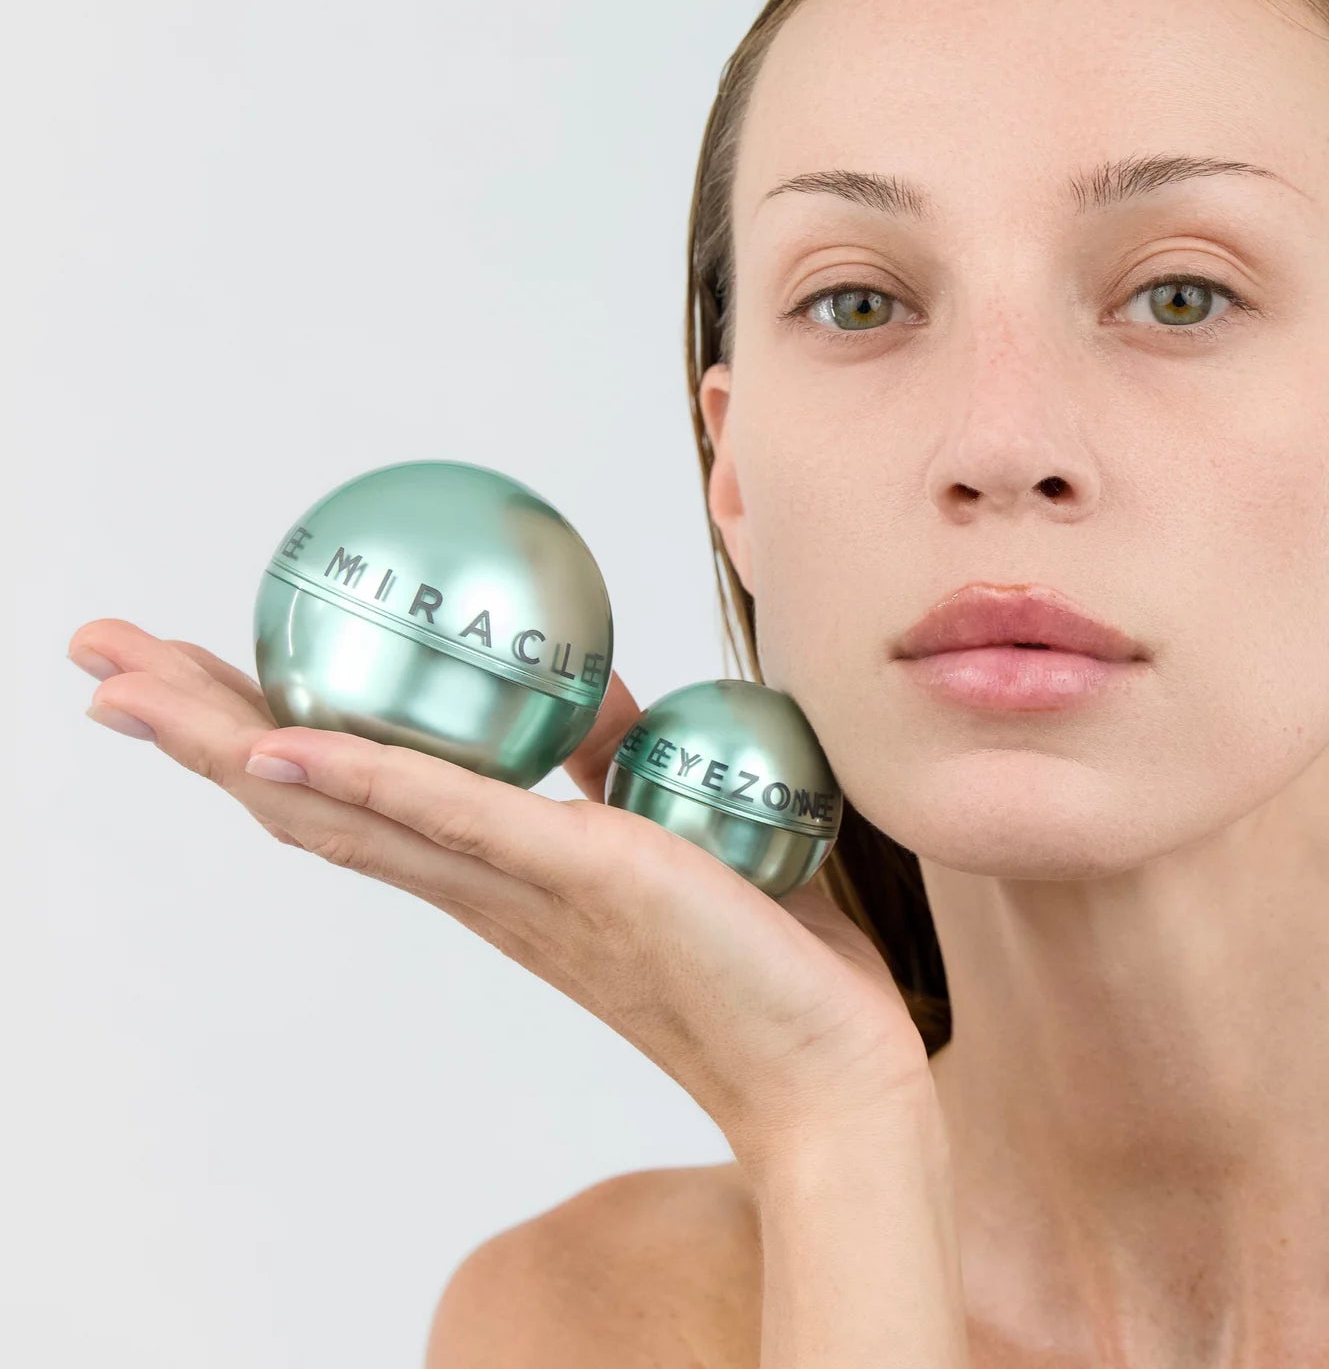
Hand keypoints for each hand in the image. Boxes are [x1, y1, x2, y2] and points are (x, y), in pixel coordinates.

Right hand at [68, 618, 932, 1167]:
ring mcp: (519, 888)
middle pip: (306, 797)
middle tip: (99, 661)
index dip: (259, 734)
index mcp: (495, 873)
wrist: (831, 1066)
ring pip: (339, 805)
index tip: (184, 682)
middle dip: (196, 727)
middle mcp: (480, 887)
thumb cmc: (758, 952)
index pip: (353, 792)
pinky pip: (450, 819)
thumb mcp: (672, 821)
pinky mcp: (583, 881)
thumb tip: (595, 685)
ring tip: (128, 682)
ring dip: (224, 740)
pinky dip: (356, 779)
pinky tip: (273, 746)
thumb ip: (618, 760)